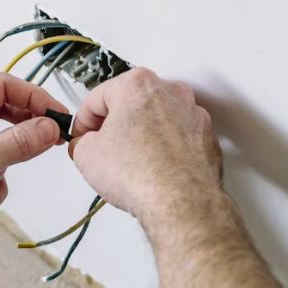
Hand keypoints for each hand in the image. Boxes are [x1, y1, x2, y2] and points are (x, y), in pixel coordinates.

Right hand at [68, 68, 221, 223]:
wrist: (181, 202)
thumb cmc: (142, 174)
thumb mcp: (86, 155)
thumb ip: (81, 142)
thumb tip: (86, 146)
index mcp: (138, 85)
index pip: (98, 97)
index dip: (83, 120)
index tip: (82, 135)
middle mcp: (170, 93)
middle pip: (131, 104)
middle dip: (115, 125)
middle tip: (102, 148)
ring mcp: (193, 115)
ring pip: (157, 121)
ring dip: (142, 136)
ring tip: (129, 163)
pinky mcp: (206, 139)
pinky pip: (178, 139)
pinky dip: (165, 150)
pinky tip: (153, 170)